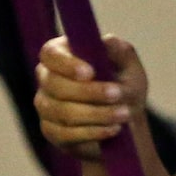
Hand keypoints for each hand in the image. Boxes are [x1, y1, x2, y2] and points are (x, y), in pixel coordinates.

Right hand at [35, 34, 148, 160]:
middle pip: (55, 84)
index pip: (50, 54)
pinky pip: (67, 134)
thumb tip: (108, 41)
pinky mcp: (51, 131)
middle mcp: (47, 79)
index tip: (90, 72)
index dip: (67, 64)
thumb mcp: (129, 67)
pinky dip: (94, 132)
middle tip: (118, 94)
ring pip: (63, 111)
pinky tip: (114, 128)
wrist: (125, 121)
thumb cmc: (125, 85)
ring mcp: (46, 106)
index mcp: (62, 54)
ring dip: (97, 113)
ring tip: (125, 113)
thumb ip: (119, 52)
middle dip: (89, 91)